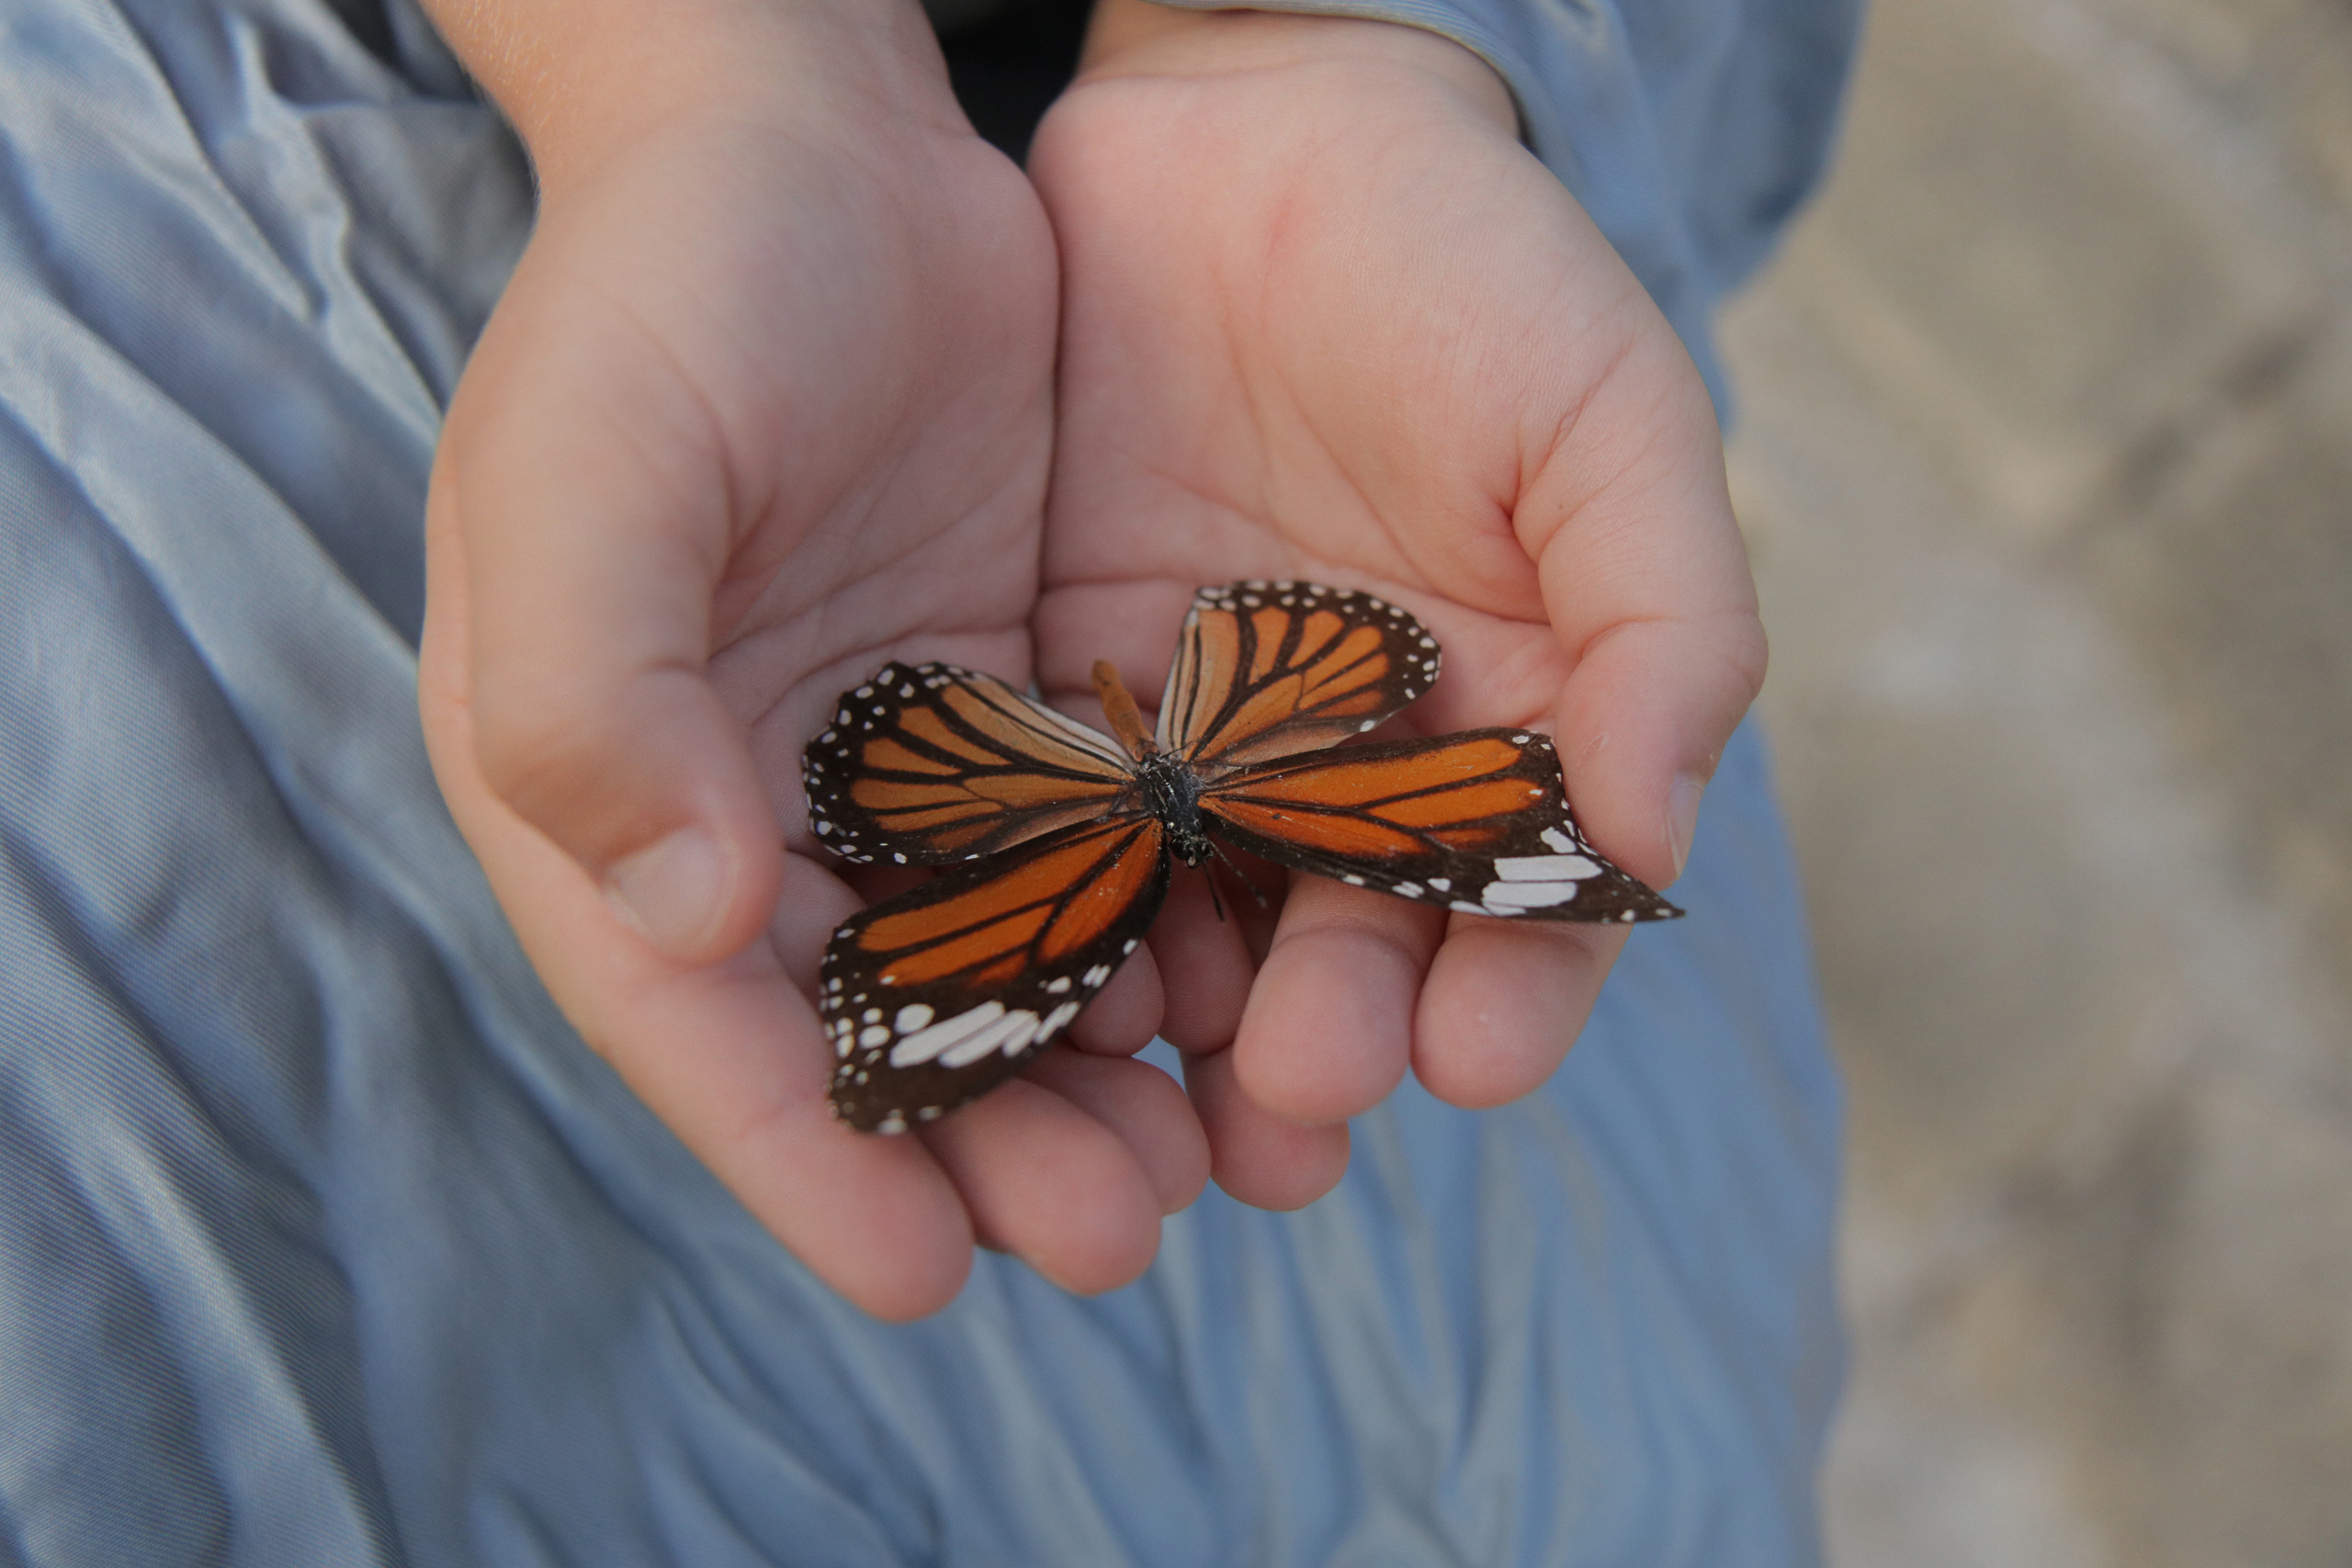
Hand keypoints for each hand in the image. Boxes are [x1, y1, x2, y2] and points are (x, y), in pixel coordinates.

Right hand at [416, 0, 1204, 1318]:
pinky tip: (1236, 996)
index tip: (919, 1274)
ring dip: (1085, 1072)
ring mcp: (879, 757)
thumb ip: (596, 692)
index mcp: (602, 786)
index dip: (801, 1157)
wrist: (809, 138)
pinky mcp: (998, 702)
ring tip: (1204, 1161)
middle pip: (861, 1024)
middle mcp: (735, 801)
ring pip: (989, 964)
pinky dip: (1145, 934)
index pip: (693, 1020)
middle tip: (1119, 1230)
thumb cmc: (668, 290)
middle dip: (981, 1145)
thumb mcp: (590, 470)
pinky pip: (1078, 852)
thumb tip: (681, 917)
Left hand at [1027, 0, 1764, 1205]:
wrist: (1256, 123)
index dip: (1509, 990)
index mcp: (1507, 729)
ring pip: (1192, 926)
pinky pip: (1053, 823)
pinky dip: (1048, 908)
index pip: (1520, 902)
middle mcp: (1352, 772)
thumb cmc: (1470, 272)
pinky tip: (1033, 974)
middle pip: (1348, 948)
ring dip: (1179, 1029)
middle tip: (1293, 1103)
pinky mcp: (1063, 694)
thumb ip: (1663, 622)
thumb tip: (1656, 843)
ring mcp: (1202, 747)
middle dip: (1329, 1038)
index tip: (1471, 1053)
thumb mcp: (1609, 421)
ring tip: (1157, 1102)